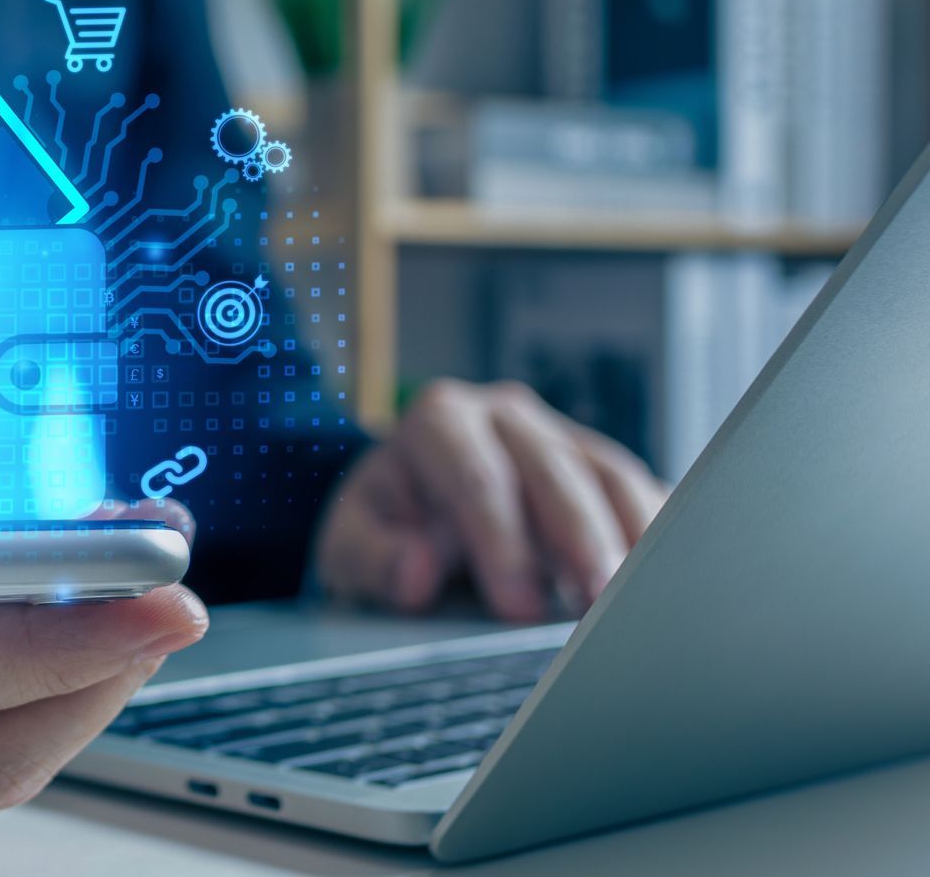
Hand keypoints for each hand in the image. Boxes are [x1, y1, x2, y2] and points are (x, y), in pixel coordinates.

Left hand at [315, 380, 666, 620]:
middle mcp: (506, 418)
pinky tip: (675, 585)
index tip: (516, 604)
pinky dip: (662, 538)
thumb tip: (413, 573)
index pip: (477, 475)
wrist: (411, 519)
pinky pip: (643, 494)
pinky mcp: (602, 470)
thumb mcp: (350, 548)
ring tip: (646, 603)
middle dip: (578, 541)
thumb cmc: (385, 533)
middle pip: (554, 471)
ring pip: (610, 475)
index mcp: (440, 423)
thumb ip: (372, 558)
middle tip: (599, 607)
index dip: (500, 540)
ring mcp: (562, 436)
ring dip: (633, 539)